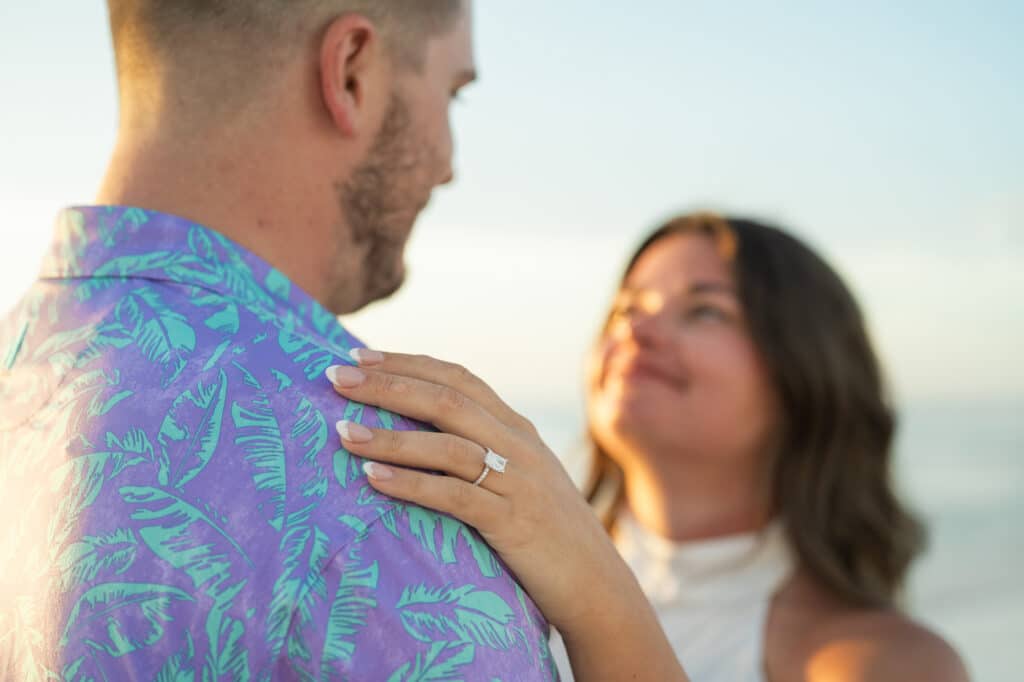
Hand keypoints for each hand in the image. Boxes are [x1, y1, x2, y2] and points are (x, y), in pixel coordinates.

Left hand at [323, 349, 625, 633]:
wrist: (597, 584)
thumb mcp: (523, 478)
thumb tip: (425, 436)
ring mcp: (517, 482)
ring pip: (446, 446)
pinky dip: (410, 484)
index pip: (458, 379)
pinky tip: (371, 479)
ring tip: (342, 432)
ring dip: (389, 436)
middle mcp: (519, 445)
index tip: (360, 356)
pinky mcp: (513, 522)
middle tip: (336, 378)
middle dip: (388, 386)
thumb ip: (486, 450)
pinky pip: (454, 496)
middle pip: (445, 401)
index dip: (408, 364)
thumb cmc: (549, 535)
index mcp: (518, 429)